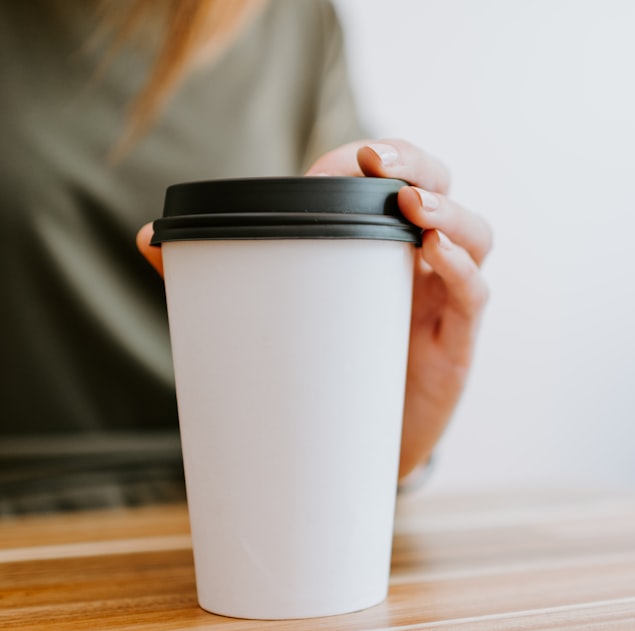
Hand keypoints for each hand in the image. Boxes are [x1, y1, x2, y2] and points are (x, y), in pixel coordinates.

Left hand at [136, 139, 491, 479]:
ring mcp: (442, 301)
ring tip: (412, 206)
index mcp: (379, 244)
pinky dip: (460, 269)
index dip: (376, 158)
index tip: (342, 162)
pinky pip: (473, 295)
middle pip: (442, 190)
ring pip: (474, 236)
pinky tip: (434, 255)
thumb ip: (218, 275)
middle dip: (417, 165)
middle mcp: (418, 263)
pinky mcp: (456, 344)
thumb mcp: (277, 319)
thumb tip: (147, 237)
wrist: (350, 455)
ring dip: (448, 213)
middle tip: (378, 162)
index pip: (393, 177)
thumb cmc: (321, 373)